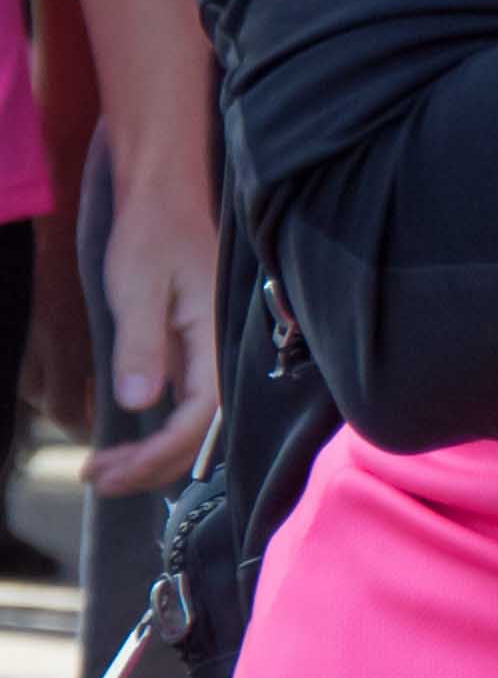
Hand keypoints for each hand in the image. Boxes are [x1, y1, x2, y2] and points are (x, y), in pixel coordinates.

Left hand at [83, 148, 216, 494]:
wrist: (165, 199)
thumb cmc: (152, 236)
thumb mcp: (138, 288)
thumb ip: (140, 347)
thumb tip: (137, 404)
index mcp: (216, 339)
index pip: (199, 416)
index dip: (158, 451)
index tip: (112, 469)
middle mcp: (221, 354)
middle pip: (200, 433)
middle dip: (150, 466)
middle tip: (95, 478)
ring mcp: (210, 357)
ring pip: (194, 428)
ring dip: (153, 458)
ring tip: (103, 471)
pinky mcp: (195, 356)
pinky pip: (187, 411)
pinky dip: (158, 437)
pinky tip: (129, 445)